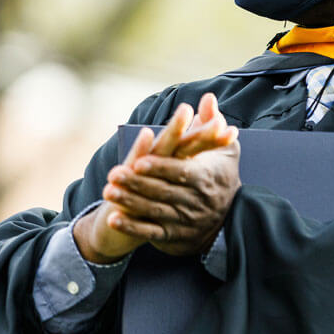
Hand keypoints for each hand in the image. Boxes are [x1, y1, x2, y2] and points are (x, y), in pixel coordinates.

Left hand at [103, 97, 240, 255]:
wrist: (225, 220)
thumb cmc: (220, 176)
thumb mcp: (224, 150)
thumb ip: (212, 123)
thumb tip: (208, 98)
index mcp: (206, 178)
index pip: (182, 173)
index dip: (160, 168)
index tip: (139, 161)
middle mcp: (195, 202)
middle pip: (163, 193)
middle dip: (138, 184)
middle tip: (114, 174)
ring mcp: (184, 221)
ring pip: (154, 213)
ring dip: (130, 203)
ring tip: (108, 191)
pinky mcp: (173, 236)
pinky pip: (151, 234)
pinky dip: (131, 229)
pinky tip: (113, 219)